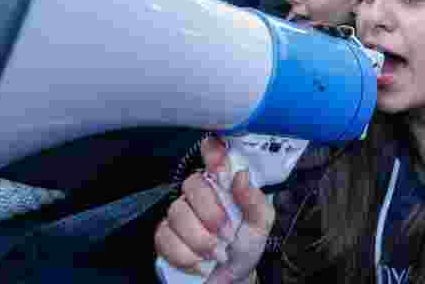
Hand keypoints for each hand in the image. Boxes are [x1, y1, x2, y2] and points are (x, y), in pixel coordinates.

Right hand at [155, 137, 274, 283]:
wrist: (232, 277)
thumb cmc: (245, 246)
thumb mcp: (260, 225)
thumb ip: (254, 201)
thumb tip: (242, 176)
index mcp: (224, 185)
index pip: (212, 155)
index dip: (213, 153)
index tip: (221, 166)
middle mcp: (199, 194)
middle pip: (191, 184)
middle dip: (211, 214)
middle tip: (227, 235)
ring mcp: (179, 213)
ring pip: (177, 213)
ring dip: (200, 240)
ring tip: (216, 253)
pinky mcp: (165, 235)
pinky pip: (164, 237)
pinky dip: (185, 255)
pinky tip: (199, 262)